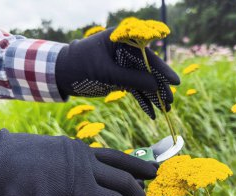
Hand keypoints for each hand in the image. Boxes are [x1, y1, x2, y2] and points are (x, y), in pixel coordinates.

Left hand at [55, 28, 179, 118]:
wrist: (61, 74)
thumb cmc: (79, 66)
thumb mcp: (106, 73)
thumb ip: (131, 79)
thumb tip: (156, 86)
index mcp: (122, 40)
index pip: (147, 54)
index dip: (162, 69)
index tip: (175, 82)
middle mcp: (126, 52)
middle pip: (148, 70)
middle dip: (160, 87)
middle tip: (171, 101)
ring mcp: (124, 66)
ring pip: (144, 82)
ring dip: (154, 96)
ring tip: (166, 110)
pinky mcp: (120, 78)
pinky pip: (135, 90)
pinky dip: (142, 101)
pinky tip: (151, 113)